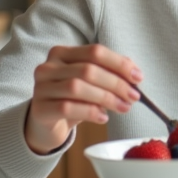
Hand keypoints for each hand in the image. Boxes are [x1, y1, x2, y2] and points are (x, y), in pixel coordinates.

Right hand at [24, 44, 142, 154]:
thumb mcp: (90, 83)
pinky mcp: (39, 109)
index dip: (119, 64)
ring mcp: (41, 87)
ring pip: (77, 87)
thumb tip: (135, 74)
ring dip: (106, 98)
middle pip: (88, 70)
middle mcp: (48, 67)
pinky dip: (90, 112)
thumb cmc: (72, 100)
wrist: (45, 125)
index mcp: (62, 53)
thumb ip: (109, 73)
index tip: (138, 77)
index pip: (95, 52)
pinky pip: (67, 107)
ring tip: (123, 107)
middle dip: (116, 83)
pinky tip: (103, 117)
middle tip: (133, 97)